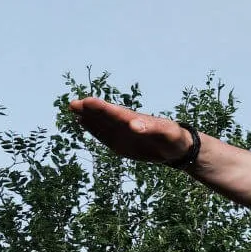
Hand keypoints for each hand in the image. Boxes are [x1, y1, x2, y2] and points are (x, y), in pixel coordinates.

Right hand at [69, 97, 194, 164]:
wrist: (177, 149)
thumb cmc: (174, 138)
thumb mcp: (167, 134)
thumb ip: (151, 129)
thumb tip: (133, 125)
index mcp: (135, 119)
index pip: (115, 112)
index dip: (101, 107)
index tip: (87, 102)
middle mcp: (125, 124)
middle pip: (104, 115)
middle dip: (89, 110)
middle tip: (73, 104)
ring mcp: (122, 133)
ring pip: (101, 124)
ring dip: (88, 117)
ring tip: (73, 109)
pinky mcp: (120, 144)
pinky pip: (103, 135)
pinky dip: (93, 129)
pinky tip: (83, 122)